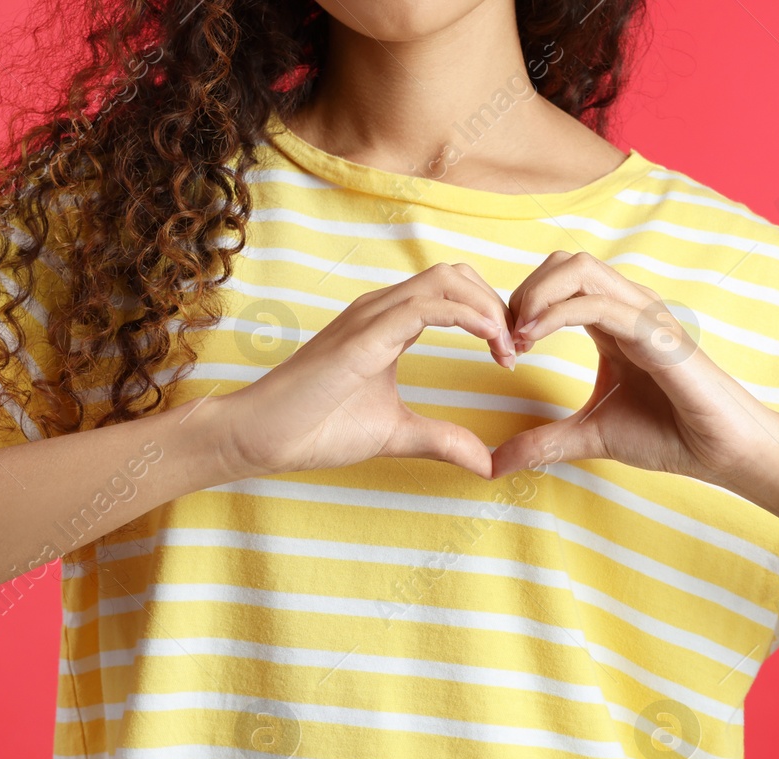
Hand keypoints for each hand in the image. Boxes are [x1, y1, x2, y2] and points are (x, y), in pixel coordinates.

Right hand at [200, 262, 516, 480]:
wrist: (262, 436)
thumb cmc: (316, 429)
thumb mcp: (397, 435)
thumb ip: (442, 440)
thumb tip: (487, 463)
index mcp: (388, 324)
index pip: (452, 293)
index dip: (490, 316)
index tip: (509, 357)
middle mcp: (381, 309)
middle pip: (457, 275)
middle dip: (497, 305)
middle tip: (515, 350)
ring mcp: (371, 316)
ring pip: (447, 281)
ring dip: (489, 309)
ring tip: (508, 348)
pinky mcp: (365, 334)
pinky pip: (428, 306)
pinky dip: (469, 317)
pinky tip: (490, 343)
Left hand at [489, 251, 778, 497]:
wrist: (720, 451)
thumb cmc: (668, 434)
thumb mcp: (590, 436)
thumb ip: (543, 443)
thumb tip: (494, 466)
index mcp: (614, 321)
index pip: (559, 282)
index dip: (521, 307)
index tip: (503, 352)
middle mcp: (629, 308)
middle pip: (565, 263)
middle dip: (523, 292)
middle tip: (504, 340)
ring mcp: (644, 315)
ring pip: (579, 269)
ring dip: (536, 296)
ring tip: (516, 338)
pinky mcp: (656, 333)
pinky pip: (601, 304)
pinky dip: (557, 314)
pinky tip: (532, 340)